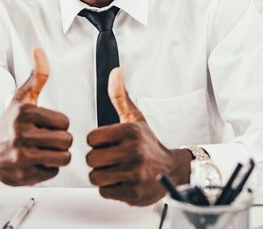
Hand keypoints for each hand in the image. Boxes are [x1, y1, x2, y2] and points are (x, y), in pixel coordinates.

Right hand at [0, 47, 72, 185]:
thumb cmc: (9, 123)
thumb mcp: (21, 98)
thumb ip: (37, 75)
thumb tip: (39, 49)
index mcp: (24, 113)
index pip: (65, 122)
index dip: (58, 124)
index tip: (45, 125)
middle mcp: (21, 134)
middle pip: (66, 141)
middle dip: (59, 141)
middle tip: (46, 139)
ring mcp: (21, 157)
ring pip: (63, 157)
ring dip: (57, 155)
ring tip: (44, 150)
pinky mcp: (23, 176)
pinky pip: (53, 172)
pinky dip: (48, 169)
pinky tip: (36, 162)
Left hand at [86, 68, 192, 205]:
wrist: (171, 170)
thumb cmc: (147, 143)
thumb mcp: (135, 118)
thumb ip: (120, 96)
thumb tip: (115, 71)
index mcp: (131, 131)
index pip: (91, 138)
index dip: (96, 143)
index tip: (108, 144)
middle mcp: (134, 151)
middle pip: (91, 159)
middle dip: (98, 161)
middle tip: (111, 159)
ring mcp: (135, 173)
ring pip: (95, 177)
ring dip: (102, 176)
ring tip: (116, 170)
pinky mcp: (134, 193)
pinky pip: (104, 192)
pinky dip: (110, 189)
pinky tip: (122, 181)